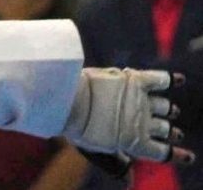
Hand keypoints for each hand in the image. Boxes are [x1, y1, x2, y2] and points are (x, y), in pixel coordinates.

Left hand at [64, 68, 194, 165]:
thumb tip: (128, 181)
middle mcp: (144, 123)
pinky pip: (160, 79)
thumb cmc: (80, 128)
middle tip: (173, 132)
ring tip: (170, 111)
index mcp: (136, 143)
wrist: (72, 101)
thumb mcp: (97, 152)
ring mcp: (141, 101)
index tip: (188, 157)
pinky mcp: (135, 81)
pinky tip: (177, 80)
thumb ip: (115, 164)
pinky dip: (170, 79)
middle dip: (170, 131)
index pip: (163, 152)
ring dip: (168, 110)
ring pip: (164, 107)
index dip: (177, 156)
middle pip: (164, 129)